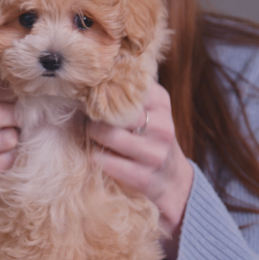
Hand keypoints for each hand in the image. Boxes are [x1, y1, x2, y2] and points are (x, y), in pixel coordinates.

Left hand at [87, 79, 193, 259]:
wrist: (172, 179)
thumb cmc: (148, 136)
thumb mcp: (147, 109)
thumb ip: (125, 93)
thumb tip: (86, 80)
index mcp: (161, 102)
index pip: (126, 85)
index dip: (102, 89)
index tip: (90, 93)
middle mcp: (162, 126)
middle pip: (115, 110)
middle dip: (94, 113)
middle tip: (86, 116)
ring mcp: (155, 153)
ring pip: (109, 135)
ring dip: (92, 134)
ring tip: (91, 134)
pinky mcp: (145, 178)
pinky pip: (107, 162)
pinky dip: (96, 156)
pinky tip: (96, 154)